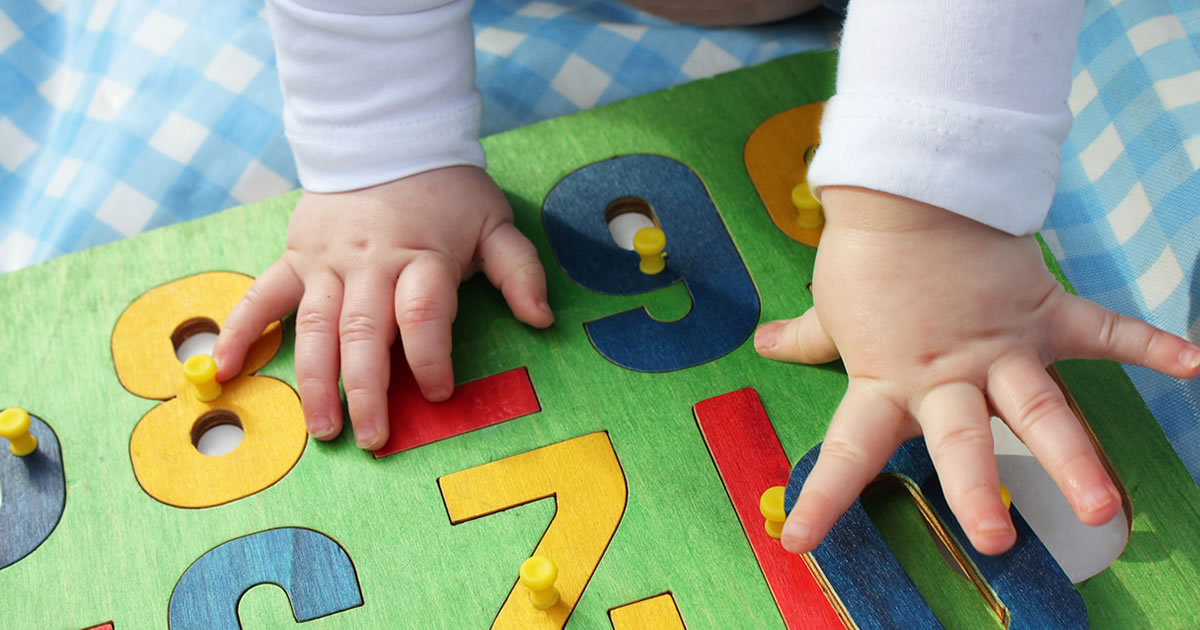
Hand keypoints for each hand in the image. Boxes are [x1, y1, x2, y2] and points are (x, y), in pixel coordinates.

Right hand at [213, 166, 553, 448]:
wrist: (387, 138)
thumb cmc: (447, 191)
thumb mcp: (495, 222)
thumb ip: (519, 271)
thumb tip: (542, 319)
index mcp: (422, 257)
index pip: (423, 315)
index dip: (431, 358)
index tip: (438, 394)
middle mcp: (371, 264)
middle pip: (365, 333)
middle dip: (367, 391)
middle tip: (372, 438)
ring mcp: (328, 262)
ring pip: (315, 327)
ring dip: (315, 381)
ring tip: (322, 430)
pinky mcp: (297, 257)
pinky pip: (263, 295)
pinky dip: (242, 330)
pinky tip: (224, 368)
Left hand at [754, 187, 1199, 554]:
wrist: (908, 187)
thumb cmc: (865, 253)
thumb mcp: (830, 305)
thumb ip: (805, 336)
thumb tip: (763, 343)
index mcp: (886, 380)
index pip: (848, 450)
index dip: (822, 499)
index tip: (796, 543)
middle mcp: (945, 376)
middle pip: (961, 440)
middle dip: (977, 490)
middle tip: (993, 541)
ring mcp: (999, 347)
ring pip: (1037, 407)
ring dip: (1070, 455)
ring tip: (1101, 506)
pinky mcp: (1040, 311)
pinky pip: (1102, 330)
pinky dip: (1149, 343)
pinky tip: (1193, 365)